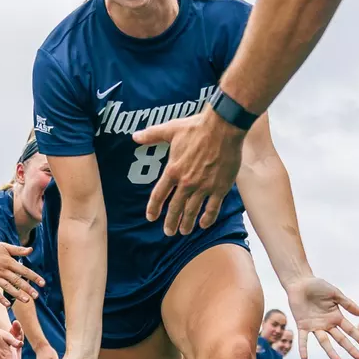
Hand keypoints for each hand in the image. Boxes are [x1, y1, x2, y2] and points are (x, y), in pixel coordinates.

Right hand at [0, 237, 43, 303]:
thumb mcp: (5, 246)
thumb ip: (18, 250)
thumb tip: (31, 249)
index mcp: (8, 261)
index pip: (24, 270)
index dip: (34, 277)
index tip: (42, 283)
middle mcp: (2, 270)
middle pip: (17, 280)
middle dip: (28, 288)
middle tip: (36, 296)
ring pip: (7, 287)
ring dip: (17, 294)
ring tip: (26, 301)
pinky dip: (0, 298)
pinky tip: (7, 304)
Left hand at [135, 106, 244, 235]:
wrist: (223, 127)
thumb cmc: (196, 127)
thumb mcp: (170, 129)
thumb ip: (152, 135)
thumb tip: (135, 136)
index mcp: (173, 170)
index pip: (159, 195)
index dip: (154, 208)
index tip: (151, 217)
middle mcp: (186, 183)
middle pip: (175, 208)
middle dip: (171, 222)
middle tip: (169, 232)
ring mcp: (204, 187)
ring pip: (192, 211)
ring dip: (187, 223)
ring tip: (184, 231)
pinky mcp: (220, 188)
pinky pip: (212, 208)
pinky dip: (208, 218)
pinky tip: (204, 224)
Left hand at [286, 276, 358, 358]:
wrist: (300, 283)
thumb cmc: (318, 286)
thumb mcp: (335, 294)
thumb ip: (347, 304)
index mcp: (336, 316)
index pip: (350, 330)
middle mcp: (327, 324)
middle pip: (340, 339)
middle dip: (350, 348)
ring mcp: (315, 326)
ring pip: (324, 341)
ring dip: (330, 351)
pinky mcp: (302, 325)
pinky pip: (303, 339)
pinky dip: (303, 348)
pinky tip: (304, 358)